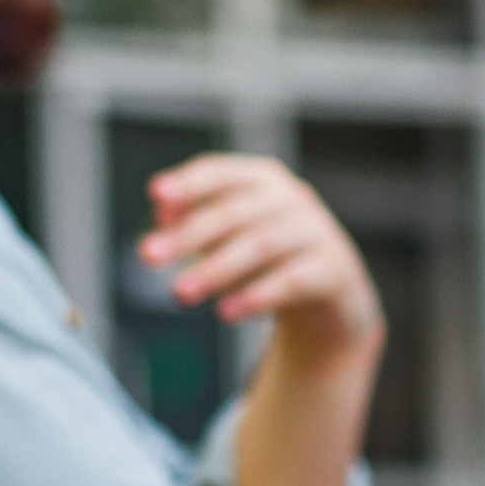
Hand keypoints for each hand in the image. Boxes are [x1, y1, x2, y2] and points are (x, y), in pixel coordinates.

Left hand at [139, 153, 383, 357]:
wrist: (333, 297)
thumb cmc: (270, 259)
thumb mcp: (230, 238)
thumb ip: (195, 223)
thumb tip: (162, 216)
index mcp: (263, 181)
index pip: (221, 173)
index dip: (189, 182)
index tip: (156, 195)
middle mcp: (292, 199)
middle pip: (234, 211)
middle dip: (188, 234)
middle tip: (149, 256)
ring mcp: (317, 232)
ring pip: (261, 245)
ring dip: (216, 269)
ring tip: (181, 293)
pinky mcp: (335, 271)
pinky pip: (293, 280)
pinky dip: (257, 295)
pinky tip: (226, 312)